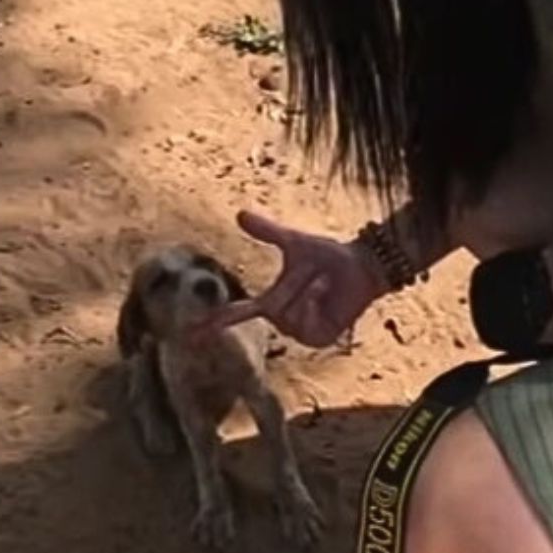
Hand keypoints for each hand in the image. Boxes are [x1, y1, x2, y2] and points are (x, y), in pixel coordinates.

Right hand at [204, 211, 385, 347]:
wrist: (362, 266)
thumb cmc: (329, 256)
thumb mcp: (294, 242)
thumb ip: (267, 231)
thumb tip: (240, 212)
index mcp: (272, 303)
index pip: (237, 314)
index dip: (212, 323)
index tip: (190, 333)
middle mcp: (283, 321)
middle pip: (272, 307)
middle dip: (293, 284)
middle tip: (314, 274)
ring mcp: (300, 333)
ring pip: (288, 313)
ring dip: (307, 290)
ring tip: (324, 282)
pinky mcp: (318, 339)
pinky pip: (304, 321)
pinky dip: (315, 301)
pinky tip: (328, 294)